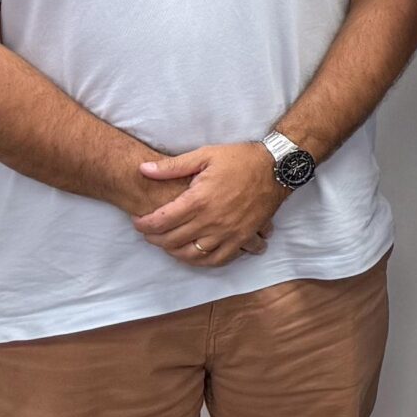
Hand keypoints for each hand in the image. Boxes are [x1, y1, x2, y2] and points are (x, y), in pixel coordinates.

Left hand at [132, 143, 283, 265]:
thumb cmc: (241, 159)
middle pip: (172, 240)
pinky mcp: (243, 238)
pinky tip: (195, 254)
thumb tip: (143, 170)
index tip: (138, 222)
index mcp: (199, 200)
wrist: (277, 167)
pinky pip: (218, 259)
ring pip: (192, 254)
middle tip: (149, 233)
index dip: (144, 225)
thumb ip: (172, 166)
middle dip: (154, 239)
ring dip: (174, 253)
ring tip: (168, 244)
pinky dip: (202, 261)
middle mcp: (211, 221)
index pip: (161, 221)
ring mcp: (228, 232)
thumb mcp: (205, 155)